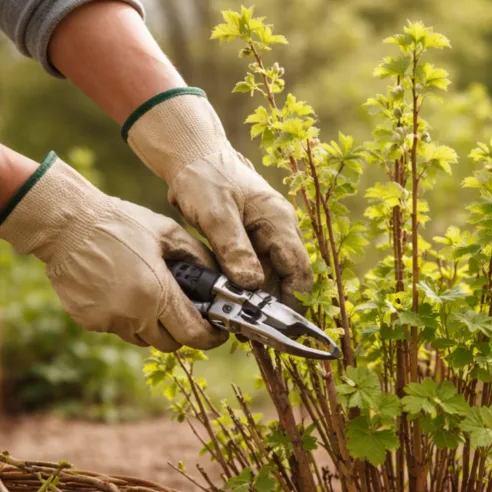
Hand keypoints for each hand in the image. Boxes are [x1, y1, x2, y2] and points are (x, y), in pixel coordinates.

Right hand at [0, 153, 226, 351]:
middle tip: (181, 308)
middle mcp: (133, 315)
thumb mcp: (167, 232)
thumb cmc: (119, 223)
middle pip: (170, 343)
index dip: (210, 337)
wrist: (65, 225)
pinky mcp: (89, 321)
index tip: (217, 331)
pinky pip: (117, 328)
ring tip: (146, 293)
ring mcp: (108, 321)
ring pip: (142, 338)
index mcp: (157, 293)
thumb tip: (219, 279)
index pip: (194, 334)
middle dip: (181, 330)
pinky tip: (119, 290)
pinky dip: (124, 317)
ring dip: (151, 325)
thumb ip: (198, 258)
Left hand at [124, 88, 313, 308]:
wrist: (193, 157)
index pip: (299, 269)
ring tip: (239, 326)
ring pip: (270, 279)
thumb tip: (250, 284)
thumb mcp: (215, 212)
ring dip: (257, 302)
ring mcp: (265, 239)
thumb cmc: (205, 178)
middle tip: (252, 333)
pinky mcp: (249, 244)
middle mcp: (278, 232)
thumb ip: (233, 247)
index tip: (276, 325)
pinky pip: (253, 274)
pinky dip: (244, 291)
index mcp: (278, 222)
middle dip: (272, 307)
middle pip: (287, 279)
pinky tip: (229, 308)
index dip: (292, 300)